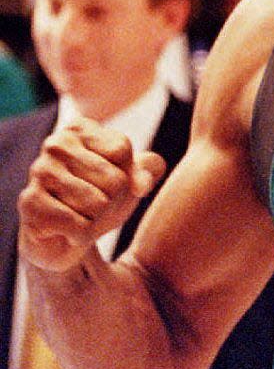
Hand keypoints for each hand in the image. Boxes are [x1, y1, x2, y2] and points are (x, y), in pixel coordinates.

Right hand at [17, 118, 166, 272]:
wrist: (64, 239)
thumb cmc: (101, 199)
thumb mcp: (132, 179)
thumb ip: (149, 170)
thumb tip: (142, 184)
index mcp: (80, 129)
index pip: (122, 150)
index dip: (125, 175)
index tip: (107, 182)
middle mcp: (55, 144)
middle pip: (115, 179)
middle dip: (112, 202)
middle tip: (94, 206)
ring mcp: (39, 173)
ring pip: (99, 204)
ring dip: (97, 220)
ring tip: (81, 217)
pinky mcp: (29, 205)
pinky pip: (79, 226)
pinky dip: (81, 236)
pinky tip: (67, 231)